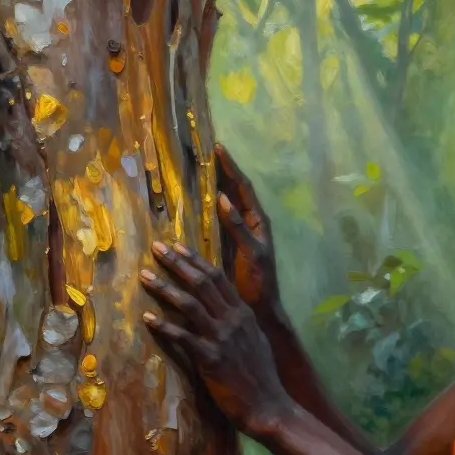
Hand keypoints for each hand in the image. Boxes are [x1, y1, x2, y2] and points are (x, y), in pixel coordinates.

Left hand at [140, 239, 291, 437]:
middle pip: (202, 283)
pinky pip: (183, 337)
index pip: (218, 277)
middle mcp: (233, 320)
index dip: (196, 260)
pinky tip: (147, 318)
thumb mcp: (256, 341)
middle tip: (157, 247)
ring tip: (145, 276)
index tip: (178, 246)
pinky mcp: (211, 359)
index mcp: (244, 314)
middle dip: (177, 263)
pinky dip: (164, 326)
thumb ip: (241, 324)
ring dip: (165, 288)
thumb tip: (228, 312)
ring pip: (189, 304)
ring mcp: (222, 338)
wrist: (269, 406)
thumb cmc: (263, 377)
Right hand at [214, 144, 279, 312]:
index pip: (244, 187)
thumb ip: (238, 227)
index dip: (231, 167)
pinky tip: (194, 202)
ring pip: (225, 202)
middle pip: (234, 189)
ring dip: (214, 185)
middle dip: (222, 170)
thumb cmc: (259, 281)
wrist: (261, 307)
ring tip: (198, 169)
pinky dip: (207, 206)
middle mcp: (249, 222)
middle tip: (204, 152)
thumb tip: (223, 198)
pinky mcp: (228, 242)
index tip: (218, 148)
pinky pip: (217, 218)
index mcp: (258, 221)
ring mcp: (239, 231)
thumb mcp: (251, 252)